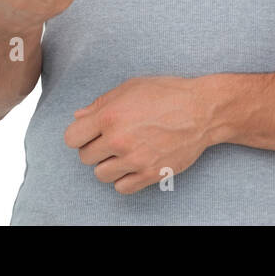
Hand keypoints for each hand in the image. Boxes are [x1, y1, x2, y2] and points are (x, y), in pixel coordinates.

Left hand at [65, 76, 218, 193]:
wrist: (202, 110)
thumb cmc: (168, 93)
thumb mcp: (132, 87)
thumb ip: (101, 103)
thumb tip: (78, 116)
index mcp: (109, 115)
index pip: (72, 138)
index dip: (80, 135)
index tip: (91, 133)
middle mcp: (118, 139)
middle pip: (85, 157)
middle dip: (96, 148)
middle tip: (112, 140)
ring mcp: (134, 159)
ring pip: (101, 175)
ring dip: (109, 165)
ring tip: (124, 153)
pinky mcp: (150, 174)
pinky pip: (122, 187)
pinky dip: (124, 179)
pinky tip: (134, 165)